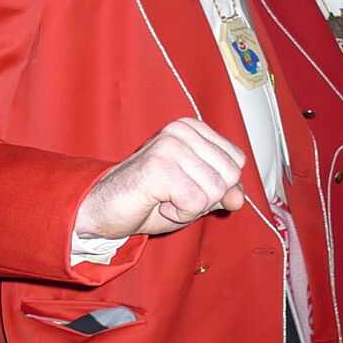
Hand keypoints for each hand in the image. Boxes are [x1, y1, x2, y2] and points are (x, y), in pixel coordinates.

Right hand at [75, 118, 245, 238]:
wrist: (103, 208)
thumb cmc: (149, 199)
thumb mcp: (195, 196)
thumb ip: (221, 193)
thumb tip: (239, 198)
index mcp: (193, 128)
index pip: (236, 162)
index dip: (216, 187)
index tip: (185, 187)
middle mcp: (182, 130)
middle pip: (229, 177)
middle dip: (205, 199)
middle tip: (172, 196)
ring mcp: (169, 145)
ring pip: (214, 191)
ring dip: (190, 208)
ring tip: (163, 199)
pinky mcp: (159, 166)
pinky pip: (195, 202)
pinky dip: (179, 214)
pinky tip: (157, 203)